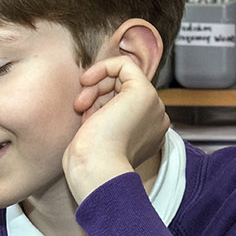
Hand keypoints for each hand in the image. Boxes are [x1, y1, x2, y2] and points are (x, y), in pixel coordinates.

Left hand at [65, 53, 168, 202]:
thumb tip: (94, 104)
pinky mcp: (144, 92)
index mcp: (147, 134)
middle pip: (122, 91)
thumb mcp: (97, 136)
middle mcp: (155, 120)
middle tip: (79, 108)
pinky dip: (103, 67)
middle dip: (97, 94)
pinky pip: (124, 65)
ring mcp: (153, 106)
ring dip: (95, 87)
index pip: (124, 105)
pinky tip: (87, 80)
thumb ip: (104, 118)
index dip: (100, 104)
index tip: (83, 114)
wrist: (96, 170)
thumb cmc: (90, 163)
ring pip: (121, 78)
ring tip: (80, 105)